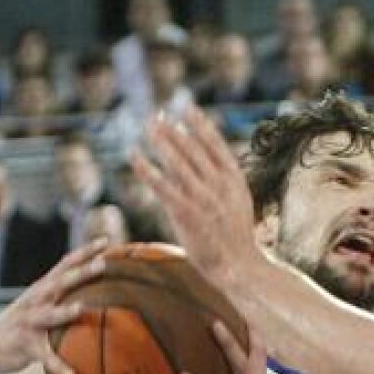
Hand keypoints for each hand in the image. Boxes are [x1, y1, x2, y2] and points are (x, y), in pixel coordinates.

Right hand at [0, 239, 107, 373]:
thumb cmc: (22, 325)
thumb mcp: (39, 305)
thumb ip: (62, 296)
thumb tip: (96, 290)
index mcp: (42, 290)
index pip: (65, 264)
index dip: (85, 252)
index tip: (106, 240)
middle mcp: (35, 301)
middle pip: (60, 283)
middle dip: (81, 272)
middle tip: (104, 263)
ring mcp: (29, 323)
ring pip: (49, 315)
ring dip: (65, 311)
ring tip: (81, 308)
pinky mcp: (26, 346)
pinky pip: (46, 358)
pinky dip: (59, 367)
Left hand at [132, 106, 262, 283]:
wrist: (240, 266)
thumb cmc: (236, 238)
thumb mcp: (237, 203)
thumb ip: (222, 183)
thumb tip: (205, 165)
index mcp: (235, 180)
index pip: (216, 144)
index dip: (200, 125)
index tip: (187, 108)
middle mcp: (219, 185)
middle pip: (193, 149)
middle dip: (174, 130)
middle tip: (157, 115)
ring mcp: (203, 198)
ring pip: (177, 162)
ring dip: (161, 141)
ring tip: (148, 126)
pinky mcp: (185, 212)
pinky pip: (161, 185)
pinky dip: (146, 169)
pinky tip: (134, 156)